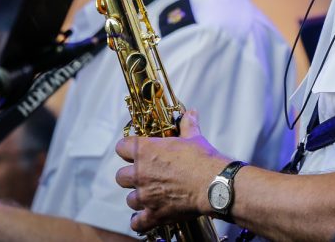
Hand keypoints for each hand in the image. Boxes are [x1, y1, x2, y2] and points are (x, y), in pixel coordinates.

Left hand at [114, 110, 227, 232]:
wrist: (214, 183)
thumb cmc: (202, 158)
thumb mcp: (194, 138)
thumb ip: (187, 125)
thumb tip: (190, 112)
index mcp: (146, 151)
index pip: (121, 147)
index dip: (127, 148)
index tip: (136, 151)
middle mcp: (140, 174)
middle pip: (120, 176)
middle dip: (131, 176)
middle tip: (144, 175)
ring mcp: (145, 196)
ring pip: (130, 199)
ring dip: (138, 197)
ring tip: (151, 196)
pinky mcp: (154, 213)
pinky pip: (138, 222)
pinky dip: (141, 220)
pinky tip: (148, 216)